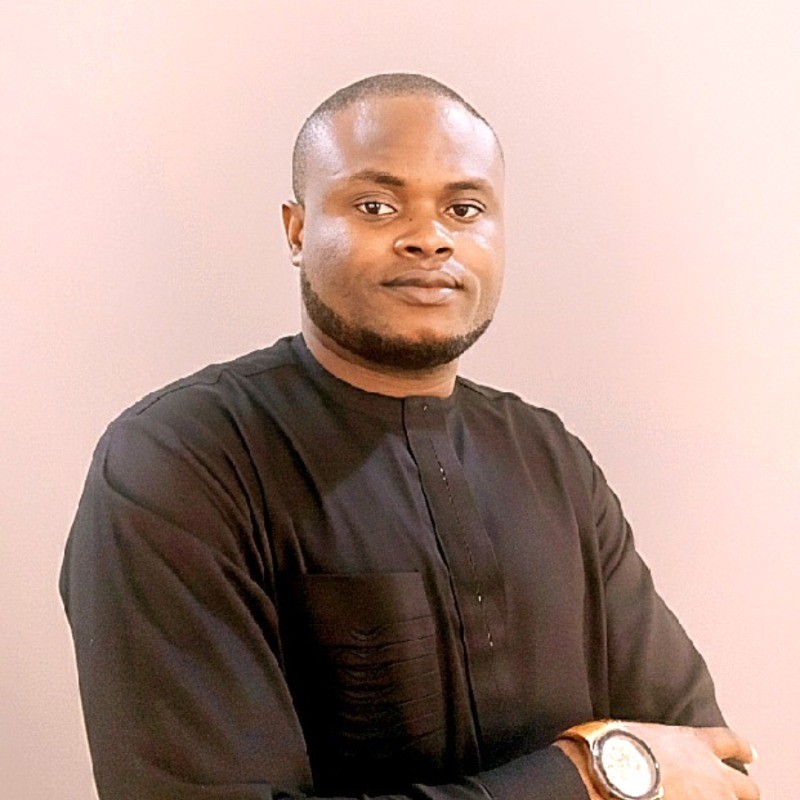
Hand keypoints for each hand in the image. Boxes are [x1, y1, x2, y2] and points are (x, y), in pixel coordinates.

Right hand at [556, 722, 758, 799]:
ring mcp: (710, 797)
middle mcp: (711, 772)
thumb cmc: (618, 746)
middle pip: (747, 787)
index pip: (729, 742)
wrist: (612, 768)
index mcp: (695, 742)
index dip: (742, 748)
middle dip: (745, 793)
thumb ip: (659, 746)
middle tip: (740, 796)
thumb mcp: (641, 735)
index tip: (750, 753)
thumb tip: (649, 755)